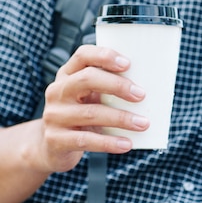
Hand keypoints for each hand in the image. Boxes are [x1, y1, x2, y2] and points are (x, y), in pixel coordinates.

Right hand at [37, 45, 148, 172]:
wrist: (51, 147)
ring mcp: (54, 115)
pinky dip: (109, 142)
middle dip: (118, 85)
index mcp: (68, 74)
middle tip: (142, 95)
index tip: (128, 64)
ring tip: (143, 123)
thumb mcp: (91, 96)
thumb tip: (149, 88)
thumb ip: (110, 88)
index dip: (105, 56)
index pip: (83, 55)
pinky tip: (127, 144)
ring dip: (122, 118)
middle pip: (87, 79)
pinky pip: (86, 140)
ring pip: (91, 113)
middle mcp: (58, 91)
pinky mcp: (55, 140)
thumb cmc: (82, 113)